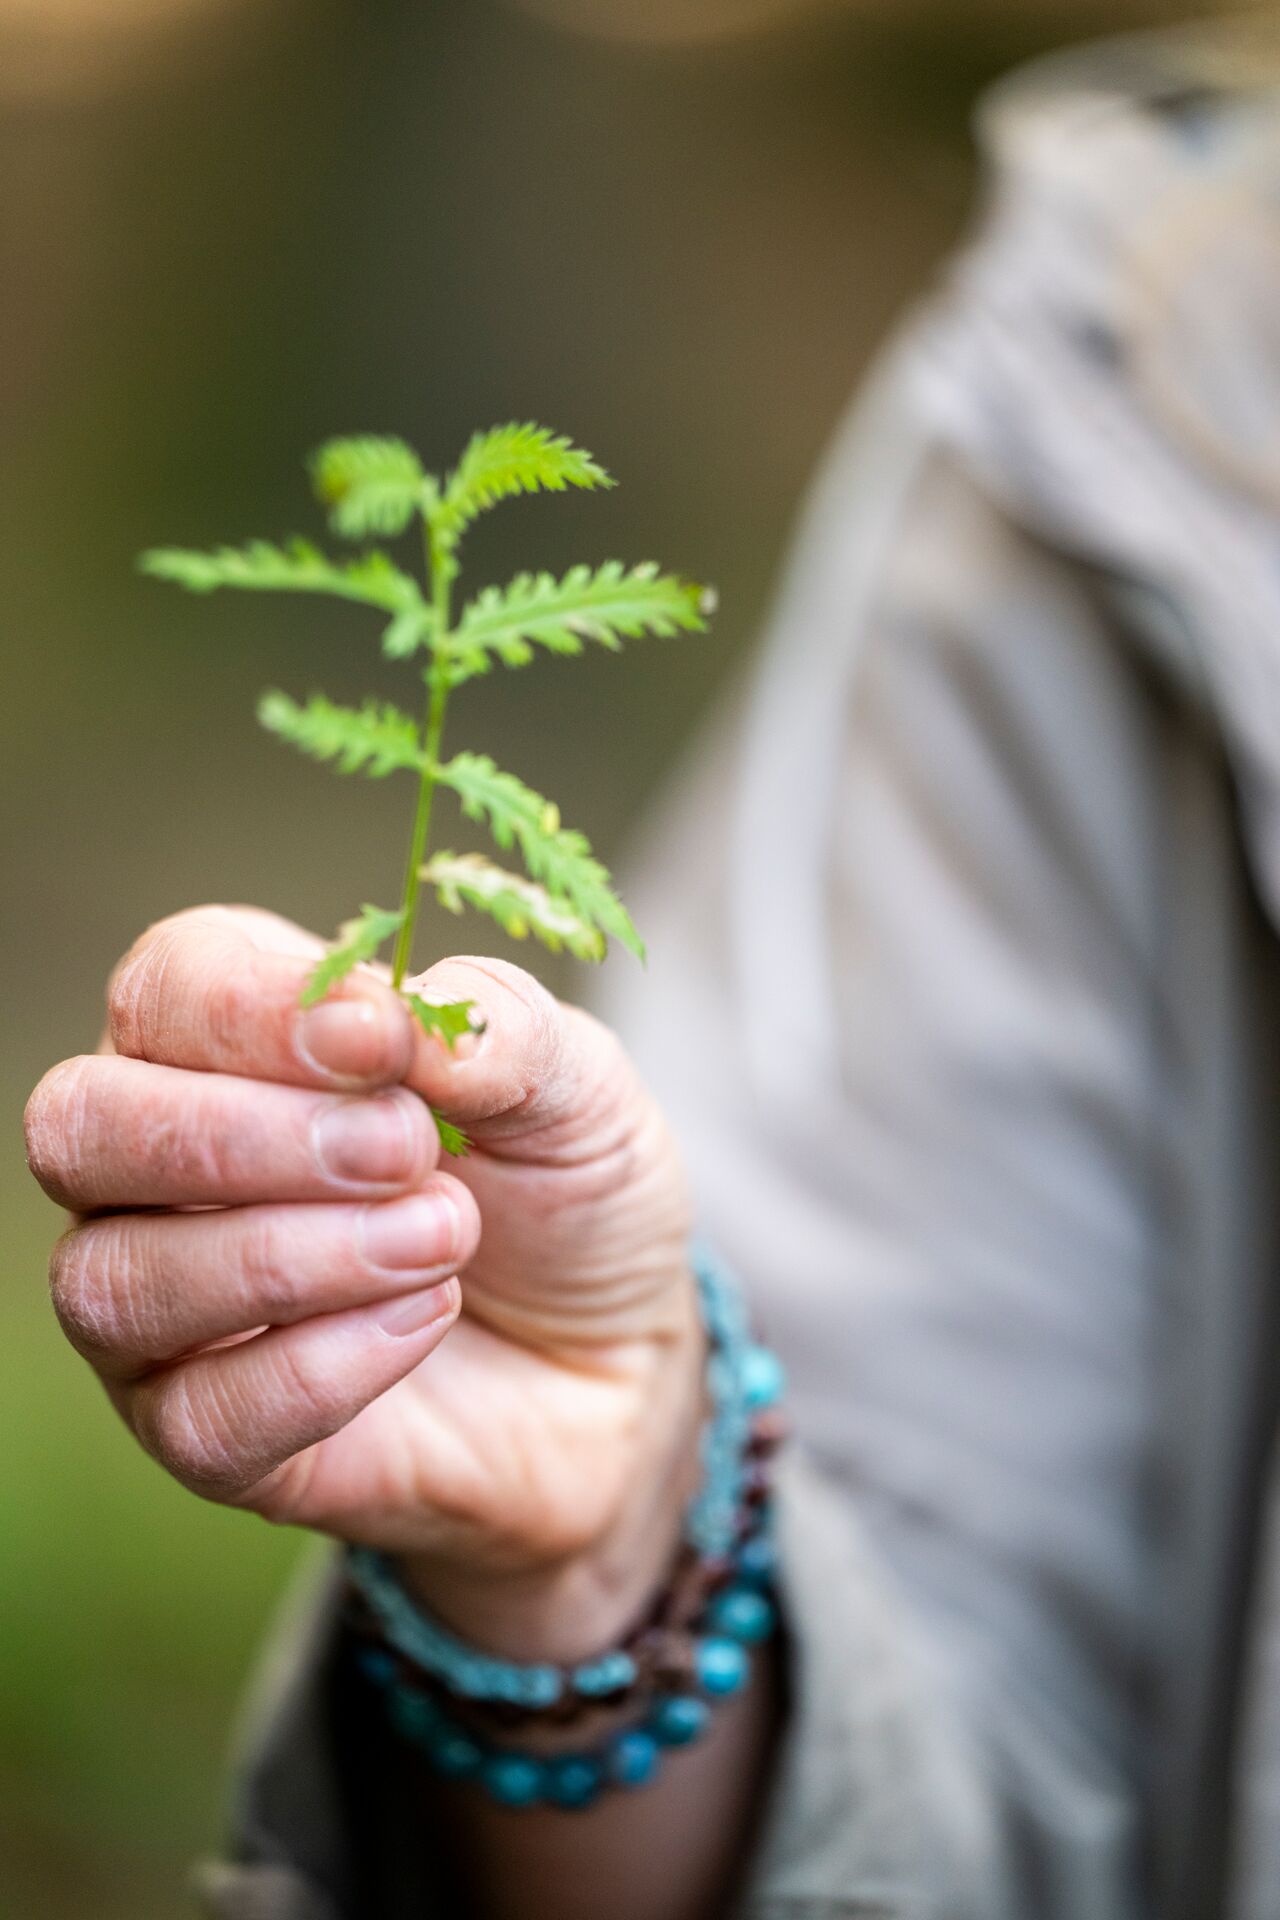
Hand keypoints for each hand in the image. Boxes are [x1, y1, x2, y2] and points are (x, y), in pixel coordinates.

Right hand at [24, 906, 699, 1654]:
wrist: (618, 1365)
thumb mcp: (580, 1088)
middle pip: (81, 1128)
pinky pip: (196, 1415)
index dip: (253, 1007)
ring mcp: (166, 1312)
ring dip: (291, 1256)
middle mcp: (159, 1171)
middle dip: (242, 1135)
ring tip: (446, 1239)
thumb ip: (501, 1031)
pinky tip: (424, 1321)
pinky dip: (320, 1368)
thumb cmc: (564, 1197)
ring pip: (116, 1280)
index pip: (164, 989)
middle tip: (408, 1151)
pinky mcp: (206, 1436)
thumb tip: (406, 1019)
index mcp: (231, 1045)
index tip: (381, 1040)